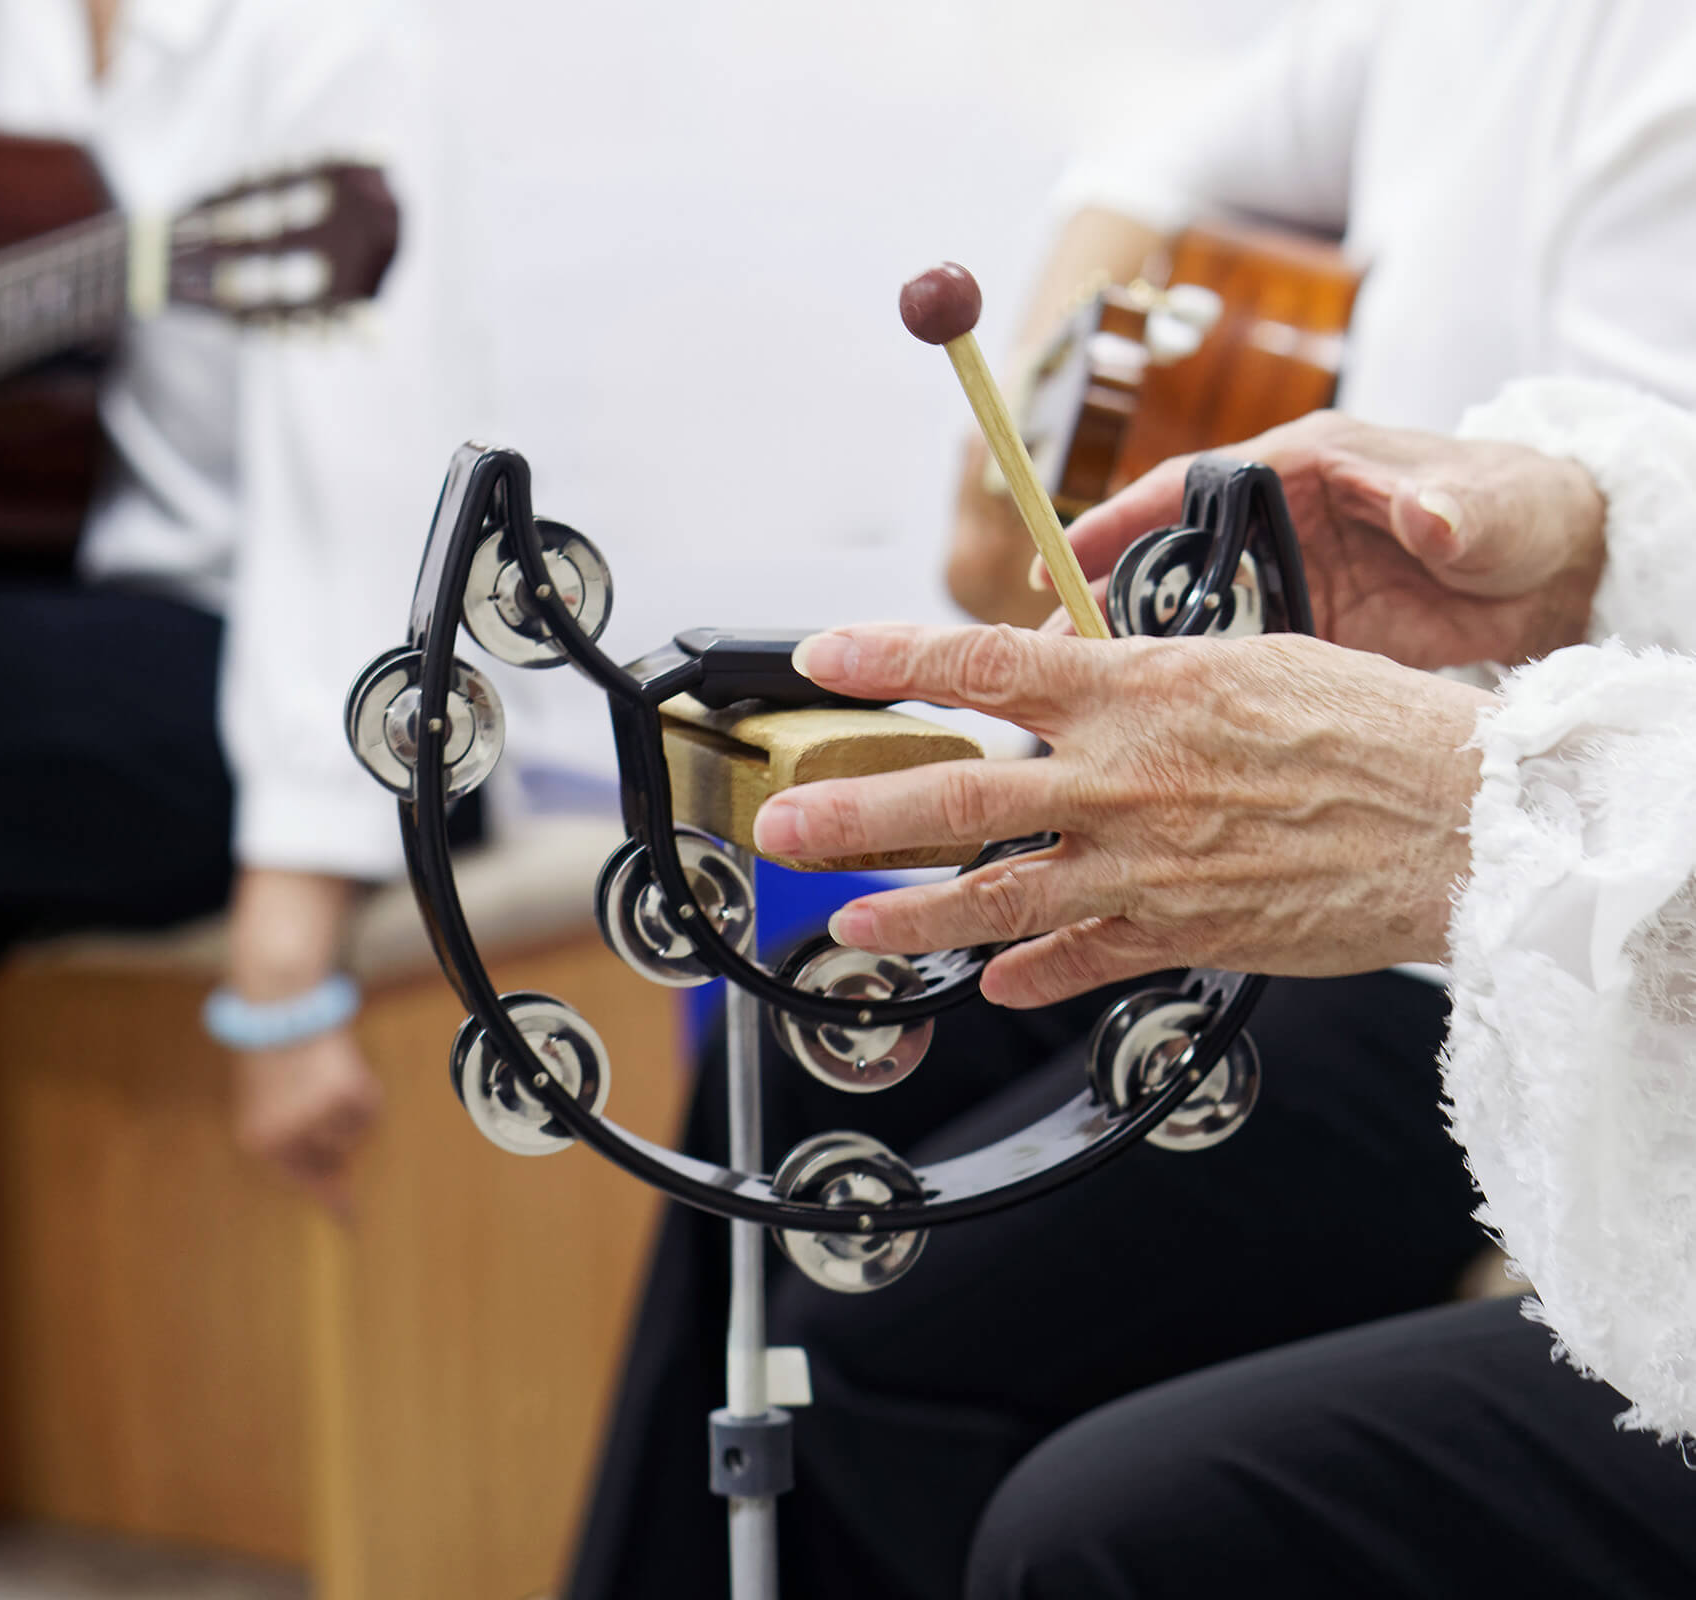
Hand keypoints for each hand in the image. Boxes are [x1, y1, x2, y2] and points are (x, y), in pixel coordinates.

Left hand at [223, 867, 375, 1216]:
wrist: (279, 1007)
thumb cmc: (273, 1064)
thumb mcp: (272, 1112)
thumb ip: (304, 1159)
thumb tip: (345, 1206)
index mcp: (259, 1140)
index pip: (303, 1177)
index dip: (329, 1194)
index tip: (350, 1220)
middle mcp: (287, 1133)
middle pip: (333, 1158)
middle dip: (335, 1138)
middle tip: (323, 1101)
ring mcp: (318, 1113)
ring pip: (353, 1134)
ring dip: (346, 1112)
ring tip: (322, 1077)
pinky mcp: (348, 1091)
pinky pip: (369, 1110)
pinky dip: (362, 1092)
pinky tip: (339, 1068)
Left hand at [753, 624, 1493, 1007]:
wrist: (1464, 821)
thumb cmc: (1373, 726)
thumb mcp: (1248, 661)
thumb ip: (1142, 684)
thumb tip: (1069, 690)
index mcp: (1141, 689)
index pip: (986, 662)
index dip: (892, 658)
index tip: (824, 657)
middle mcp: (1125, 777)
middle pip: (959, 795)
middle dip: (856, 814)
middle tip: (785, 828)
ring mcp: (1146, 866)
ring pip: (996, 895)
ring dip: (912, 914)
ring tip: (849, 926)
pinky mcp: (1180, 935)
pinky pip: (1081, 960)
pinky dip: (1029, 972)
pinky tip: (992, 980)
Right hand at [1051, 411, 1606, 669]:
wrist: (1560, 571)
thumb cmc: (1522, 509)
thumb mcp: (1488, 505)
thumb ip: (1450, 507)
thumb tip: (1427, 510)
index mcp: (1303, 468)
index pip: (1188, 488)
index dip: (1118, 522)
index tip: (1061, 557)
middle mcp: (1280, 524)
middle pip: (1170, 563)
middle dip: (1105, 606)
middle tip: (1050, 655)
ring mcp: (1290, 582)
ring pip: (1192, 619)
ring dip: (1139, 657)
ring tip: (1083, 703)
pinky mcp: (1307, 636)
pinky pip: (1234, 662)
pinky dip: (1194, 691)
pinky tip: (1159, 731)